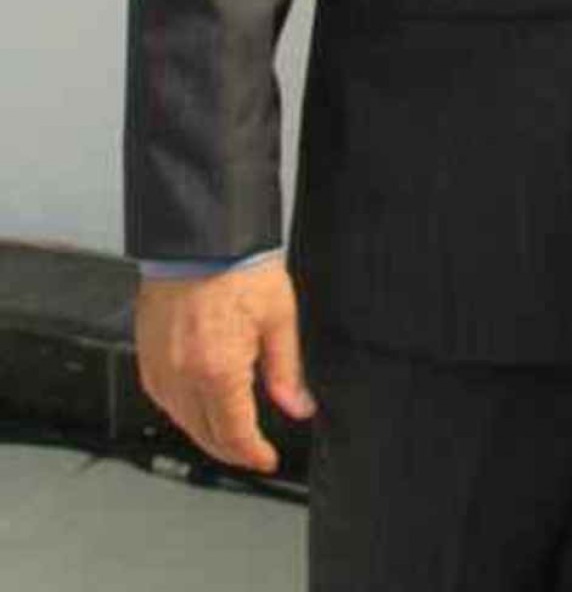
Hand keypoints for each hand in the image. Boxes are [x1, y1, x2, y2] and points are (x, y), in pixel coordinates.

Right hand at [134, 256, 313, 472]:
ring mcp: (160, 370)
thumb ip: (286, 370)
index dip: (253, 454)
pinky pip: (166, 402)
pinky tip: (204, 406)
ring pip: (183, 423)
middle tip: (254, 451)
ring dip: (208, 434)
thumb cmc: (239, 268)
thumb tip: (299, 406)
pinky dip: (186, 412)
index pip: (235, 435)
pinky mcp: (147, 360)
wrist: (200, 239)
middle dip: (233, 450)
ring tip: (233, 432)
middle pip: (206, 436)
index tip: (267, 459)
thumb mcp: (279, 318)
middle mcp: (182, 378)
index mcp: (218, 371)